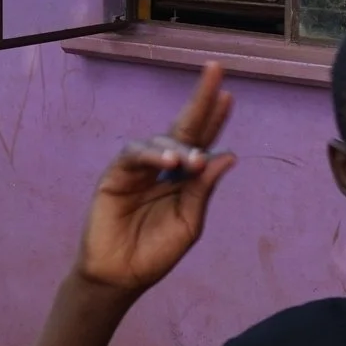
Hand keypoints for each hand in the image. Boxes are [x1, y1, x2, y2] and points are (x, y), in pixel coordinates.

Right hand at [72, 64, 237, 298]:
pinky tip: (168, 161)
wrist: (121, 276)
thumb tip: (229, 156)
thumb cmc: (155, 253)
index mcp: (183, 177)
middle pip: (184, 126)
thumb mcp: (189, 223)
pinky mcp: (116, 174)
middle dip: (200, 99)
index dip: (215, 118)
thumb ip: (203, 190)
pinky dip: (152, 154)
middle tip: (215, 70)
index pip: (202, 141)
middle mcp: (162, 166)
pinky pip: (134, 155)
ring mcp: (138, 168)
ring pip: (161, 140)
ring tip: (191, 160)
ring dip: (179, 145)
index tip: (230, 95)